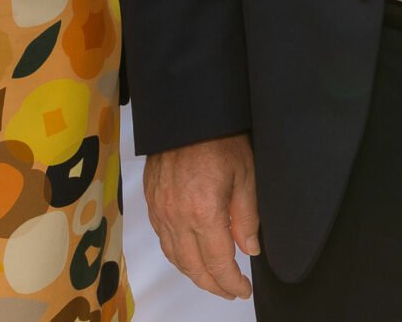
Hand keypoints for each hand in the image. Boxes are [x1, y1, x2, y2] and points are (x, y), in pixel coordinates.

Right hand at [146, 133, 259, 299]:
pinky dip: (177, 254)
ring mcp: (160, 209)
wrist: (188, 111)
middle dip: (214, 285)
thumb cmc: (219, 137)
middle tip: (230, 290)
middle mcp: (176, 216)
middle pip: (193, 267)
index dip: (231, 283)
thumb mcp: (246, 175)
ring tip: (212, 278)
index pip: (218, 263)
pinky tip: (189, 254)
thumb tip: (250, 249)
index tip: (242, 289)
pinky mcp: (151, 201)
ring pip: (174, 256)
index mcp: (203, 212)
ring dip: (194, 273)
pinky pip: (162, 238)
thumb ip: (247, 218)